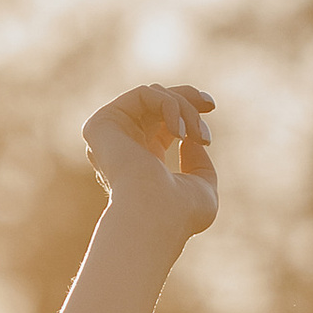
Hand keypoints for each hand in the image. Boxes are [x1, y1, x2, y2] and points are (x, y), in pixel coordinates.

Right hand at [82, 84, 218, 240]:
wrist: (156, 218)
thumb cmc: (181, 215)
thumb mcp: (202, 190)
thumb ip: (199, 165)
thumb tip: (190, 140)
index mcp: (143, 159)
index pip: (161, 119)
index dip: (186, 106)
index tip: (210, 106)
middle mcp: (124, 145)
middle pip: (155, 100)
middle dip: (187, 99)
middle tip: (209, 106)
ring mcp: (111, 134)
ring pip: (153, 96)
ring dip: (184, 110)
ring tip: (196, 136)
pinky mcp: (102, 124)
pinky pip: (143, 94)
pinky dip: (169, 105)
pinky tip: (179, 132)